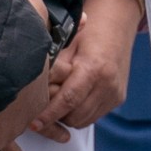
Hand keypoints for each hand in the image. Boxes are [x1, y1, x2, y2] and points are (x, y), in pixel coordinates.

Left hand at [31, 0, 140, 138]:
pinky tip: (73, 99)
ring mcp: (114, 93)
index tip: (34, 123)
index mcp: (93, 68)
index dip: (49, 114)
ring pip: (83, 120)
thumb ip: (53, 67)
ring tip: (59, 101)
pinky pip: (93, 117)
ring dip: (68, 116)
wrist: (117, 27)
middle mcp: (107, 84)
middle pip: (75, 115)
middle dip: (57, 116)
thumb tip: (33, 89)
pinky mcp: (117, 99)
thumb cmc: (88, 33)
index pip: (68, 99)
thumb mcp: (67, 44)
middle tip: (43, 107)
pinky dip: (80, 113)